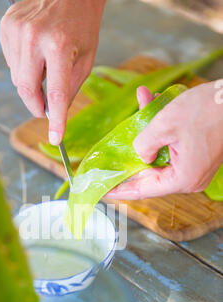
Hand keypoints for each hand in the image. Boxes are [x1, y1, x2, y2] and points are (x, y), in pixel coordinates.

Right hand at [0, 0, 105, 144]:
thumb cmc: (82, 23)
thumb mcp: (87, 57)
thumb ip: (70, 88)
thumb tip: (55, 114)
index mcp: (60, 44)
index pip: (55, 92)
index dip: (56, 119)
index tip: (55, 138)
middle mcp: (34, 37)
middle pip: (27, 89)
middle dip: (36, 106)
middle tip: (46, 111)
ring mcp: (16, 30)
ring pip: (18, 78)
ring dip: (31, 84)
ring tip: (46, 66)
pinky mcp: (6, 26)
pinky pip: (11, 62)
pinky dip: (23, 67)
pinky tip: (35, 54)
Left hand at [107, 81, 222, 199]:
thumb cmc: (206, 110)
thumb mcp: (163, 125)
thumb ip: (143, 145)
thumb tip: (140, 155)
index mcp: (182, 179)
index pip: (142, 190)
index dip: (119, 190)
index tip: (101, 191)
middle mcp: (189, 179)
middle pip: (149, 174)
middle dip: (130, 158)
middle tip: (107, 159)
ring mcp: (194, 168)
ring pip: (159, 156)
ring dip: (146, 135)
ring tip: (137, 110)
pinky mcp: (198, 155)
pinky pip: (171, 147)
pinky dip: (161, 130)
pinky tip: (151, 103)